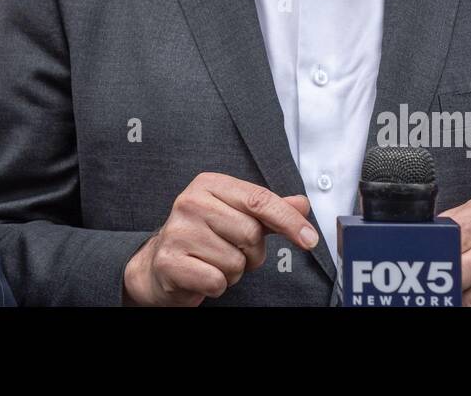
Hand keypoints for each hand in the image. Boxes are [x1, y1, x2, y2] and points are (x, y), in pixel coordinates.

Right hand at [122, 172, 318, 305]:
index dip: (289, 220)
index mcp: (209, 184)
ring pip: (236, 262)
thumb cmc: (203, 237)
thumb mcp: (235, 215)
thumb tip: (301, 204)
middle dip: (252, 253)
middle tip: (233, 251)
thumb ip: (268, 210)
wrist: (161, 264)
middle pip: (251, 234)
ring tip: (213, 261)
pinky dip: (217, 286)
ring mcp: (178, 231)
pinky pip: (217, 281)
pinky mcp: (170, 262)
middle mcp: (191, 202)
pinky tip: (202, 274)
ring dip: (233, 271)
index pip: (259, 200)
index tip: (310, 239)